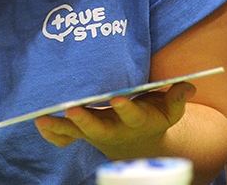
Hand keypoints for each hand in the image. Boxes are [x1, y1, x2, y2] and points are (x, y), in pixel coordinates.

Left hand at [35, 81, 195, 158]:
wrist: (137, 141)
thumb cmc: (152, 115)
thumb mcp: (168, 109)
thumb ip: (176, 97)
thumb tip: (187, 85)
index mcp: (136, 121)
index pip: (131, 114)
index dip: (125, 107)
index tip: (118, 97)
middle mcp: (113, 129)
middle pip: (97, 127)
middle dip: (84, 119)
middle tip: (71, 109)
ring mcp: (94, 133)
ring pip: (75, 133)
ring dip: (58, 126)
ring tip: (41, 119)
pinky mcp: (81, 133)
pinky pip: (64, 138)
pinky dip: (52, 133)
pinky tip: (40, 124)